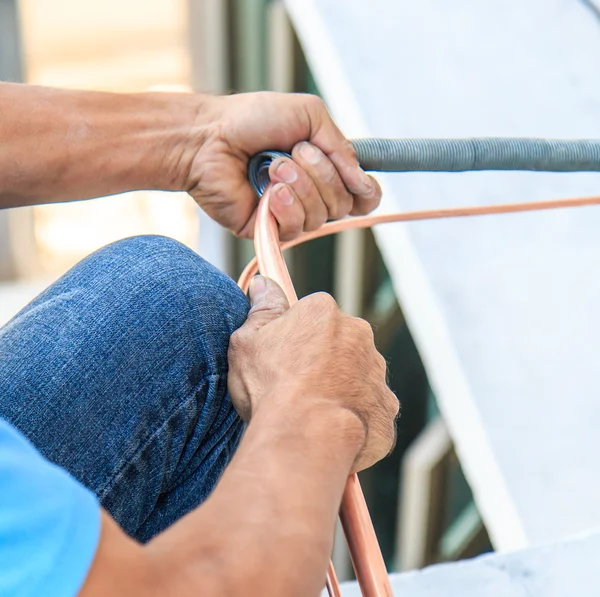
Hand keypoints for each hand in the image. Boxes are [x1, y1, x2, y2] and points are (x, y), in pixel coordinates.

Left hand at [187, 92, 381, 239]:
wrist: (209, 137)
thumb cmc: (252, 120)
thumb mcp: (309, 116)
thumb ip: (341, 147)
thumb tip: (364, 183)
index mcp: (324, 169)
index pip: (362, 196)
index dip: (366, 192)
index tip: (358, 180)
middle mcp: (312, 195)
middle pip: (344, 204)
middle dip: (322, 174)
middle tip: (293, 152)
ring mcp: (290, 214)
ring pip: (321, 217)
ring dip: (300, 185)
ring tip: (273, 167)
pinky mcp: (269, 230)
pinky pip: (296, 229)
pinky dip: (285, 205)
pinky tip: (267, 191)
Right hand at [227, 276, 398, 471]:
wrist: (305, 436)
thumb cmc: (271, 386)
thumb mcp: (247, 341)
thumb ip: (261, 308)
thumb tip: (263, 282)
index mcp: (323, 312)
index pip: (312, 316)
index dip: (294, 337)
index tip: (281, 358)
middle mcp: (358, 335)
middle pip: (339, 343)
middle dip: (322, 360)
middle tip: (294, 387)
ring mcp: (377, 373)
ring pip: (357, 376)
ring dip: (340, 388)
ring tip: (311, 414)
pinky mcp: (386, 408)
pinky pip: (369, 409)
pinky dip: (354, 418)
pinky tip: (329, 431)